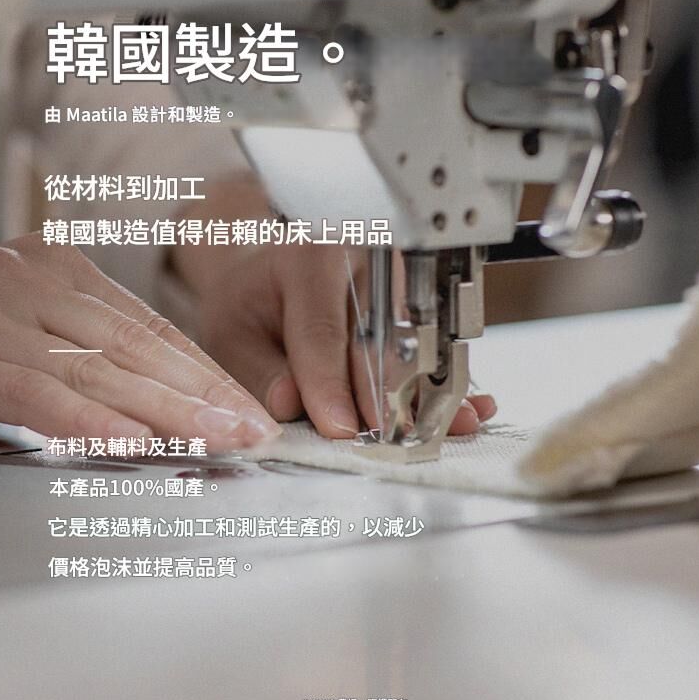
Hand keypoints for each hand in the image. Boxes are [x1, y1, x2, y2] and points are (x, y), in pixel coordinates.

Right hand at [0, 233, 279, 450]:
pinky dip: (87, 419)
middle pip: (134, 347)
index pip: (148, 327)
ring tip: (218, 439)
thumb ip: (81, 358)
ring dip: (164, 411)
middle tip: (252, 429)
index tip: (245, 407)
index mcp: (55, 268)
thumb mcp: (27, 332)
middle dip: (200, 394)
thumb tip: (156, 411)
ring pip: (96, 368)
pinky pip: (36, 392)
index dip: (202, 372)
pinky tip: (131, 440)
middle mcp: (29, 278)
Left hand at [172, 176, 497, 438]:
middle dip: (382, 399)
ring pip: (414, 347)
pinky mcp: (421, 302)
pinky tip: (466, 410)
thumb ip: (257, 370)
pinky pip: (434, 351)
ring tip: (434, 435)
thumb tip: (290, 403)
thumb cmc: (252, 300)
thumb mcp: (231, 332)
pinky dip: (446, 388)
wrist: (272, 267)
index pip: (322, 329)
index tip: (339, 428)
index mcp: (310, 254)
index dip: (330, 384)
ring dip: (422, 399)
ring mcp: (401, 279)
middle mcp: (366, 259)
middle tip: (385, 445)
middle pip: (379, 340)